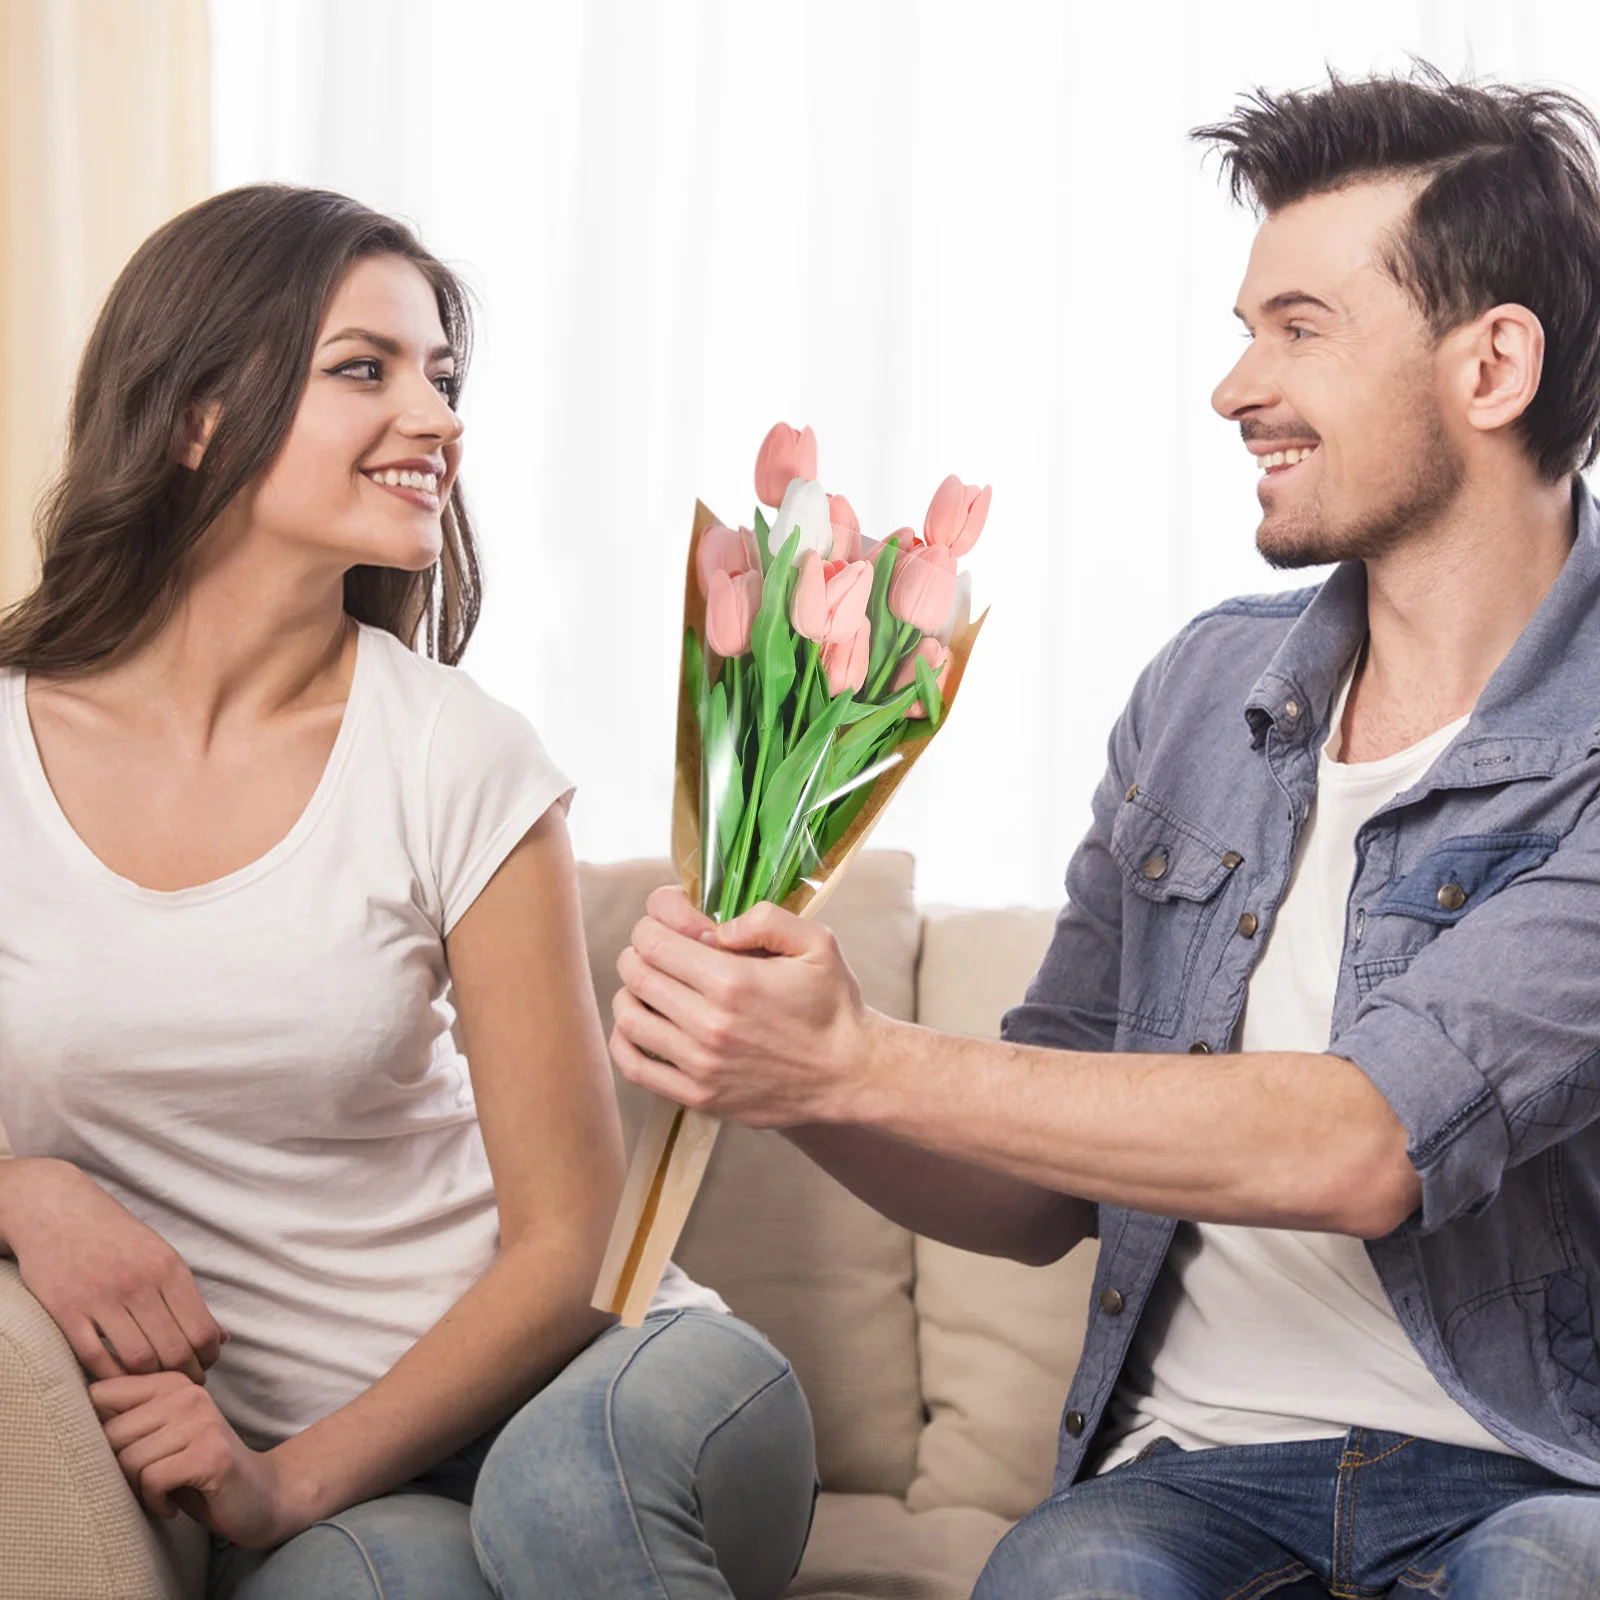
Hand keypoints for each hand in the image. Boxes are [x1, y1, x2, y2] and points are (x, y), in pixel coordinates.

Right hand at [0, 1158, 225, 1383]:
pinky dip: (111, 1378)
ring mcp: (100, 1298)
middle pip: (172, 1350)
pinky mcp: (65, 1311)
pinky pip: (94, 1359)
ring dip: (150, 1381)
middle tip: (182, 1383)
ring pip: (137, 1359)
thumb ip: (188, 1301)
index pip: (200, 1330)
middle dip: (183, 1375)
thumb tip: (221, 1340)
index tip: (204, 1367)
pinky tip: (119, 1379)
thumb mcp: (161, 1258)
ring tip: (154, 1385)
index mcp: (168, 1269)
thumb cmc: (117, 1239)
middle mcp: (138, 1283)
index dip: (207, 1358)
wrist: (59, 1211)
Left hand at [92, 1372, 295, 1547]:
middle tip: (148, 1479)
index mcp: (171, 1383)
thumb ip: (128, 1419)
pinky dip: (155, 1502)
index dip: (96, 1430)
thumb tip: (67, 1416)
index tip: (122, 1452)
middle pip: (111, 1434)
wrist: (257, 1495)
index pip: (101, 1394)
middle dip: (121, 1469)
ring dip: (139, 1489)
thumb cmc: (196, 1468)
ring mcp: (203, 1422)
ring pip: (130, 1461)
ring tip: (162, 1491)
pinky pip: (153, 1480)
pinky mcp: (211, 1455)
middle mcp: (188, 1393)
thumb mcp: (161, 1436)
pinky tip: (172, 1503)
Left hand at [611, 887, 875, 1125]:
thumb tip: (717, 928)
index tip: (662, 925)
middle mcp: (710, 1024)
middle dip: (638, 954)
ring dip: (630, 994)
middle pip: (637, 976)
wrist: (849, 1074)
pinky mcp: (699, 1096)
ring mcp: (701, 1065)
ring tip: (649, 986)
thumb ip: (766, 919)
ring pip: (629, 1019)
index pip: (654, 943)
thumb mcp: (817, 943)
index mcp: (733, 982)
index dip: (650, 925)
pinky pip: (635, 1067)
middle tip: (655, 952)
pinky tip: (640, 1025)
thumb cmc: (832, 1005)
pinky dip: (624, 1041)